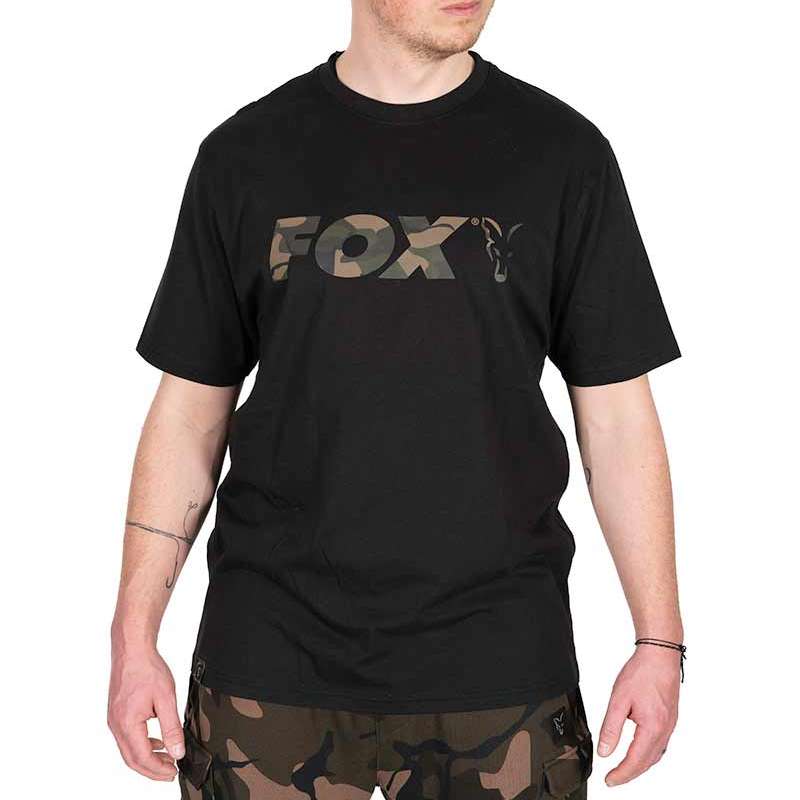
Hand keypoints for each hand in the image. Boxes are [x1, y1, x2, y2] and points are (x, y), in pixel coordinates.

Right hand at [108, 643, 184, 780]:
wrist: (132, 650)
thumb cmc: (147, 669)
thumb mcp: (166, 698)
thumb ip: (172, 727)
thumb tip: (177, 751)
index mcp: (126, 724)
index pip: (142, 758)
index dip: (158, 770)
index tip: (174, 772)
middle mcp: (116, 725)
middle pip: (132, 759)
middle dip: (152, 769)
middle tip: (171, 773)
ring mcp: (115, 720)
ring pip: (129, 750)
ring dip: (147, 758)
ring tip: (167, 759)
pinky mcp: (117, 714)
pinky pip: (128, 738)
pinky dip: (142, 745)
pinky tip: (156, 742)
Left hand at [597, 644, 680, 786]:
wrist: (660, 655)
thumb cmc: (642, 673)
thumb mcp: (618, 701)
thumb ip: (611, 728)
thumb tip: (604, 751)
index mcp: (652, 728)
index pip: (635, 761)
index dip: (621, 774)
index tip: (609, 780)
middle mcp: (665, 730)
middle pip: (647, 762)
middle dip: (630, 774)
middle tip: (614, 779)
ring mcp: (670, 725)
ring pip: (656, 755)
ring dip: (640, 765)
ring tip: (625, 769)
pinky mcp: (670, 718)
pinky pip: (661, 744)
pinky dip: (649, 753)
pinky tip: (641, 750)